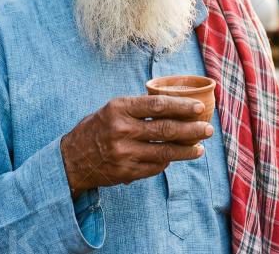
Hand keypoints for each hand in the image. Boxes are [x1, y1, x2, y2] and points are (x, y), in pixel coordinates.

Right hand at [60, 95, 213, 197]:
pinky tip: (178, 157)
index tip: (199, 107)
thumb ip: (138, 108)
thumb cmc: (96, 128)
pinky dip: (168, 162)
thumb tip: (173, 106)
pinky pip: (155, 167)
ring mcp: (125, 154)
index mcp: (119, 109)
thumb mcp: (111, 109)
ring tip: (200, 147)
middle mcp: (122, 131)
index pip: (158, 105)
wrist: (71, 160)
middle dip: (192, 129)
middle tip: (208, 128)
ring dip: (187, 150)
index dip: (182, 106)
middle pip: (166, 129)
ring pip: (165, 152)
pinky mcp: (126, 172)